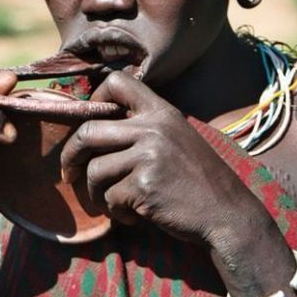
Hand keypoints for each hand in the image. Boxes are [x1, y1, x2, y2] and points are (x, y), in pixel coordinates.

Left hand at [60, 71, 244, 245]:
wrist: (227, 214)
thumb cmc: (198, 179)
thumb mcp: (177, 138)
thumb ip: (145, 127)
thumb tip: (94, 128)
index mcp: (161, 111)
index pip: (116, 81)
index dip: (94, 99)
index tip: (90, 122)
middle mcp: (153, 128)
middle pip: (89, 130)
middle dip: (71, 154)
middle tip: (69, 172)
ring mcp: (148, 156)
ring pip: (95, 170)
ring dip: (96, 193)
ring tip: (114, 202)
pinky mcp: (144, 186)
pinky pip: (109, 198)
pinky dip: (116, 212)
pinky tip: (134, 215)